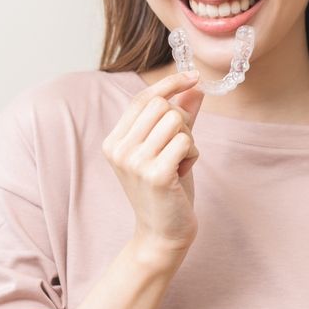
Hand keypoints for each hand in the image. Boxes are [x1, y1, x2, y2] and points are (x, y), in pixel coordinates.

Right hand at [101, 71, 204, 255]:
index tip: (193, 75)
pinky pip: (186, 141)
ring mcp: (134, 162)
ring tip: (180, 163)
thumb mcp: (169, 148)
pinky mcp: (155, 174)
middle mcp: (119, 149)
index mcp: (114, 141)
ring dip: (188, 140)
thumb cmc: (167, 190)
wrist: (163, 234)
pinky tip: (182, 173)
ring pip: (176, 121)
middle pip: (162, 106)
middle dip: (182, 122)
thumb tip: (194, 86)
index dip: (169, 83)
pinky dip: (193, 154)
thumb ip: (180, 116)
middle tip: (180, 149)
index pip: (142, 98)